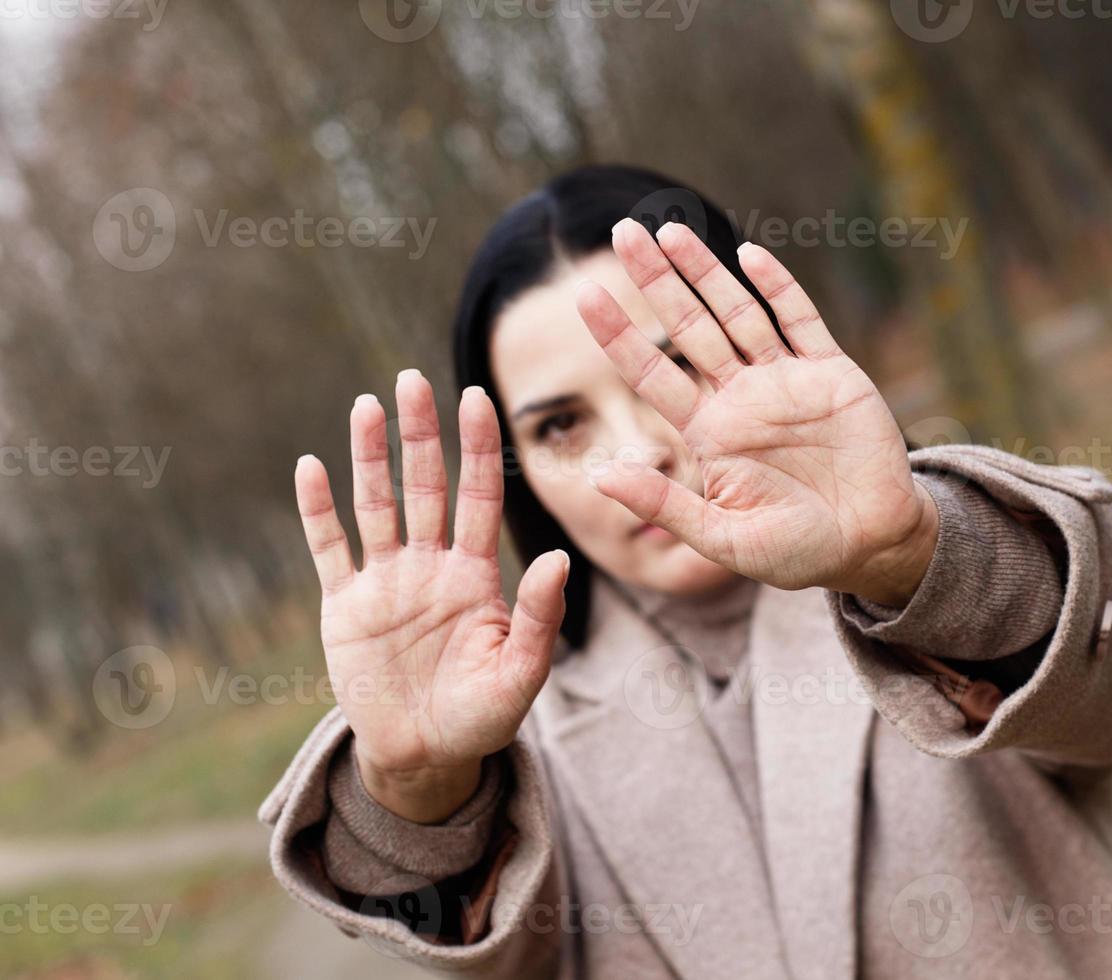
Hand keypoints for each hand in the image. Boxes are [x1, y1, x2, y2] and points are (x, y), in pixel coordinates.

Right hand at [293, 371, 567, 822]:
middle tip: (412, 378)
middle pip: (424, 486)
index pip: (479, 496)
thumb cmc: (482, 716)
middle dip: (420, 433)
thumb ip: (540, 615)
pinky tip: (311, 466)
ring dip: (369, 457)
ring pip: (376, 505)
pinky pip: (329, 549)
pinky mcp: (344, 607)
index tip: (477, 396)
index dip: (478, 448)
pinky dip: (318, 511)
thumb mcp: (522, 672)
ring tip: (365, 405)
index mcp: (477, 575)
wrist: (425, 757)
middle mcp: (430, 566)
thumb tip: (562, 555)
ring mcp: (385, 582)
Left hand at [576, 219, 938, 604]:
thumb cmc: (796, 551)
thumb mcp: (722, 539)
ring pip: (737, 313)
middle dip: (656, 281)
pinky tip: (749, 256)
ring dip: (705, 272)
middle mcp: (741, 397)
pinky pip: (800, 321)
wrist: (872, 544)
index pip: (652, 372)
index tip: (583, 296)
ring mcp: (785, 380)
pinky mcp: (832, 373)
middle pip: (688, 327)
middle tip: (620, 232)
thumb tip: (598, 474)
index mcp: (710, 433)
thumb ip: (665, 505)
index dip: (619, 335)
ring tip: (669, 230)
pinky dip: (777, 288)